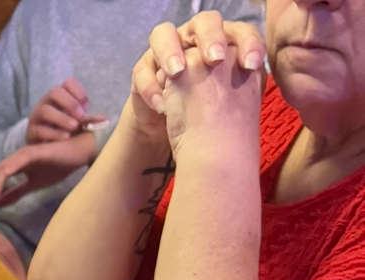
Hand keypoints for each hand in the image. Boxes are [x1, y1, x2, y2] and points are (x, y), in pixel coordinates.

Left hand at [0, 131, 95, 212]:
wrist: (77, 153)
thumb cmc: (58, 165)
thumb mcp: (34, 184)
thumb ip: (17, 192)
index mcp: (16, 164)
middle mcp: (16, 158)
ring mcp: (23, 154)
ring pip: (0, 171)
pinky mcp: (31, 153)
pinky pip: (13, 166)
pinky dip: (3, 179)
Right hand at [25, 78, 106, 143]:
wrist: (43, 148)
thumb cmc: (62, 131)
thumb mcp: (76, 123)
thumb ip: (88, 120)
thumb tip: (105, 119)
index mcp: (59, 96)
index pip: (68, 83)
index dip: (78, 91)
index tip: (86, 106)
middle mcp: (46, 102)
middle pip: (55, 92)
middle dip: (70, 103)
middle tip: (81, 116)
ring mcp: (36, 117)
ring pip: (46, 111)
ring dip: (62, 118)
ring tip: (74, 127)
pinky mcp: (31, 132)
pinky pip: (40, 130)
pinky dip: (54, 134)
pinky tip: (65, 138)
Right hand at [130, 11, 264, 140]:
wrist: (182, 137)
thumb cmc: (210, 115)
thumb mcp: (232, 101)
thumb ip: (244, 82)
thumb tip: (256, 72)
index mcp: (223, 42)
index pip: (239, 30)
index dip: (247, 42)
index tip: (251, 65)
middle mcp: (195, 39)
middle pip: (205, 22)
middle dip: (211, 37)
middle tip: (215, 59)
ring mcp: (167, 52)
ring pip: (164, 34)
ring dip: (170, 51)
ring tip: (177, 72)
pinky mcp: (144, 71)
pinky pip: (143, 70)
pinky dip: (151, 86)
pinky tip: (161, 105)